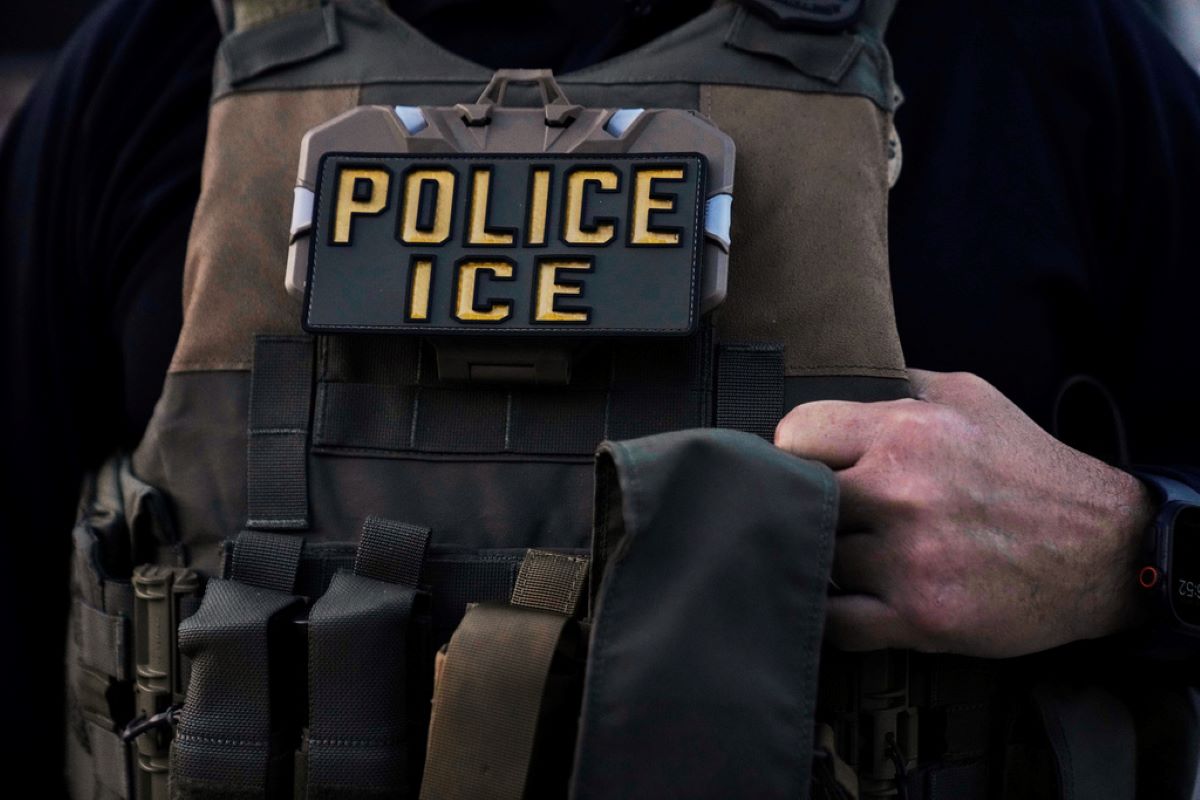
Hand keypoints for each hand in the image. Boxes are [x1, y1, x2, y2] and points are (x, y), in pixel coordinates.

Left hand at [774, 369, 1152, 657]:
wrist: (1103, 550)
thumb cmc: (1027, 469)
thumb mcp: (969, 397)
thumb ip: (897, 386)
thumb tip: (839, 378)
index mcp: (906, 432)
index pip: (795, 434)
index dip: (793, 452)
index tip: (806, 466)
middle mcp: (902, 493)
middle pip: (797, 501)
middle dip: (807, 507)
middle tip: (824, 514)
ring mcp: (909, 561)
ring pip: (816, 561)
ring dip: (826, 561)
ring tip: (850, 554)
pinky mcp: (921, 618)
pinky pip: (836, 624)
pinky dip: (836, 615)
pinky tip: (853, 598)